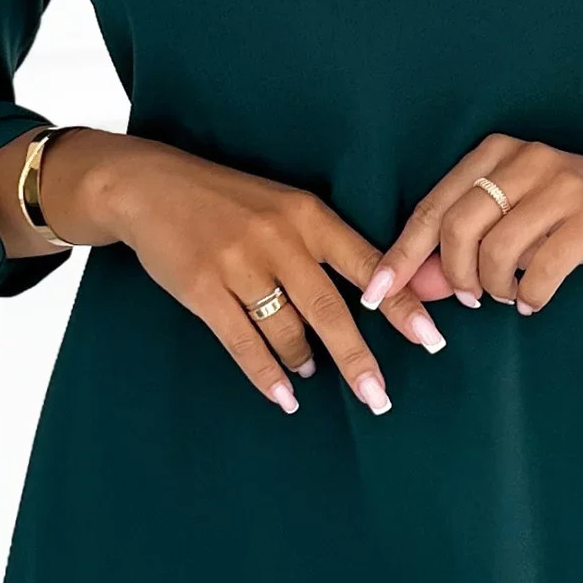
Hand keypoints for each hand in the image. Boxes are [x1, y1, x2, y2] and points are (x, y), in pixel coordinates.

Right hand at [39, 130, 447, 413]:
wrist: (151, 186)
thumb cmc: (228, 200)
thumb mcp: (284, 206)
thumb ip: (325, 245)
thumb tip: (372, 295)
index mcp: (309, 215)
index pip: (368, 266)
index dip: (401, 305)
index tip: (431, 339)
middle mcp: (280, 239)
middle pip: (331, 310)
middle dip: (358, 358)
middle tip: (379, 396)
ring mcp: (239, 264)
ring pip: (287, 329)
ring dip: (305, 359)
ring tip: (312, 373)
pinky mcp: (202, 288)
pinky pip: (242, 342)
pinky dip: (266, 374)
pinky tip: (284, 396)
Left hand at [360, 132, 582, 314]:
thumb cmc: (573, 213)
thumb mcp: (514, 222)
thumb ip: (462, 248)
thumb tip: (413, 286)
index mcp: (495, 154)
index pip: (433, 208)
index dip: (401, 255)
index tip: (376, 295)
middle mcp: (525, 160)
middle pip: (457, 228)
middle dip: (453, 276)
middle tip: (470, 298)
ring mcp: (561, 185)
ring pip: (497, 250)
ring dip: (495, 288)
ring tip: (509, 295)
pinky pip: (543, 268)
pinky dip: (531, 295)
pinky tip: (534, 301)